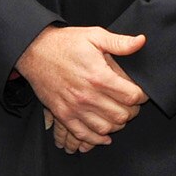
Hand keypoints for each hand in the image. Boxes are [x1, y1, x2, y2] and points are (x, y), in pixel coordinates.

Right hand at [17, 25, 146, 145]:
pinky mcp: (63, 114)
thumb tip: (141, 41)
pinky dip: (97, 139)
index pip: (132, 96)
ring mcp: (75, 108)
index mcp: (99, 76)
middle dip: (131, 111)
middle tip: (130, 105)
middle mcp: (88, 95)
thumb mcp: (94, 36)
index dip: (141, 96)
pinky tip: (104, 135)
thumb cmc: (65, 43)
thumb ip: (119, 42)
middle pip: (122, 115)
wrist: (35, 51)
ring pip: (106, 128)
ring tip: (117, 115)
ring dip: (116, 124)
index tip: (140, 94)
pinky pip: (84, 134)